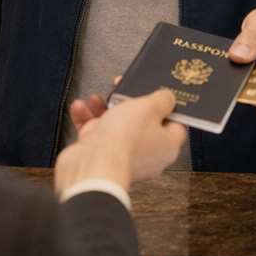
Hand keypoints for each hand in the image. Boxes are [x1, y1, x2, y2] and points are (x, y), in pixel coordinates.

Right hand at [55, 88, 186, 194]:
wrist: (93, 164)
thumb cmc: (124, 140)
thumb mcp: (149, 107)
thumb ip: (163, 99)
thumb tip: (168, 99)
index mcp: (167, 146)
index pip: (175, 124)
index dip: (167, 106)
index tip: (158, 93)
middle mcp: (147, 154)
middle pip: (143, 122)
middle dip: (129, 103)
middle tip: (122, 90)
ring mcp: (123, 156)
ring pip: (116, 127)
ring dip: (104, 109)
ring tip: (96, 98)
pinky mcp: (101, 157)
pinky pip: (96, 135)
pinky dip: (88, 119)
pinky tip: (81, 108)